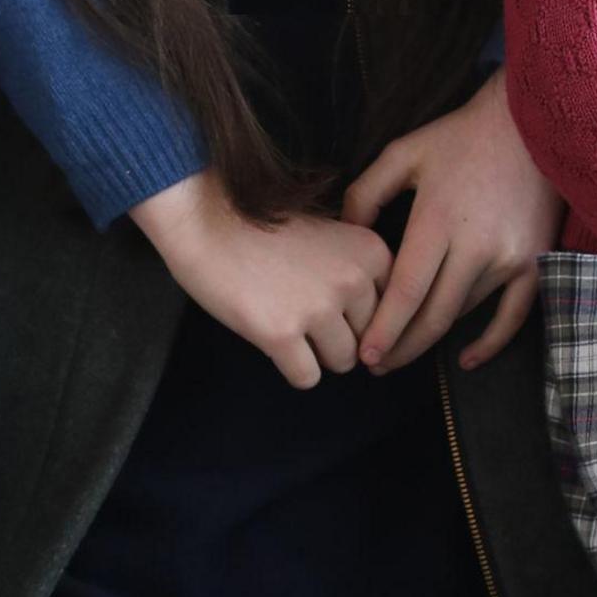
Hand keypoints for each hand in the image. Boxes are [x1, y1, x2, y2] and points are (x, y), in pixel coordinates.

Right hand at [130, 171, 393, 388]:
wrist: (206, 218)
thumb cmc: (262, 227)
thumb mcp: (330, 235)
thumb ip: (358, 272)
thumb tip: (375, 331)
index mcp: (372, 253)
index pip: (389, 311)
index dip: (360, 314)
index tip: (334, 306)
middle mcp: (353, 280)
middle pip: (367, 339)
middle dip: (339, 336)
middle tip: (302, 312)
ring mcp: (318, 308)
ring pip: (341, 363)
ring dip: (317, 354)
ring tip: (288, 324)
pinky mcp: (282, 334)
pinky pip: (307, 378)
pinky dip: (292, 369)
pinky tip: (272, 340)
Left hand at [342, 71, 564, 372]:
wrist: (530, 122)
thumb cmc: (460, 137)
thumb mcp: (402, 154)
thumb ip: (365, 194)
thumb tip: (345, 236)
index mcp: (439, 220)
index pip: (406, 292)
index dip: (383, 329)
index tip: (363, 355)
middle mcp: (477, 246)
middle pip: (433, 316)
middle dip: (400, 347)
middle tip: (375, 365)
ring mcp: (512, 258)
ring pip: (464, 315)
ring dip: (432, 340)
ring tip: (401, 352)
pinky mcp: (537, 262)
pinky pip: (514, 317)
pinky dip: (490, 343)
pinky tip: (465, 359)